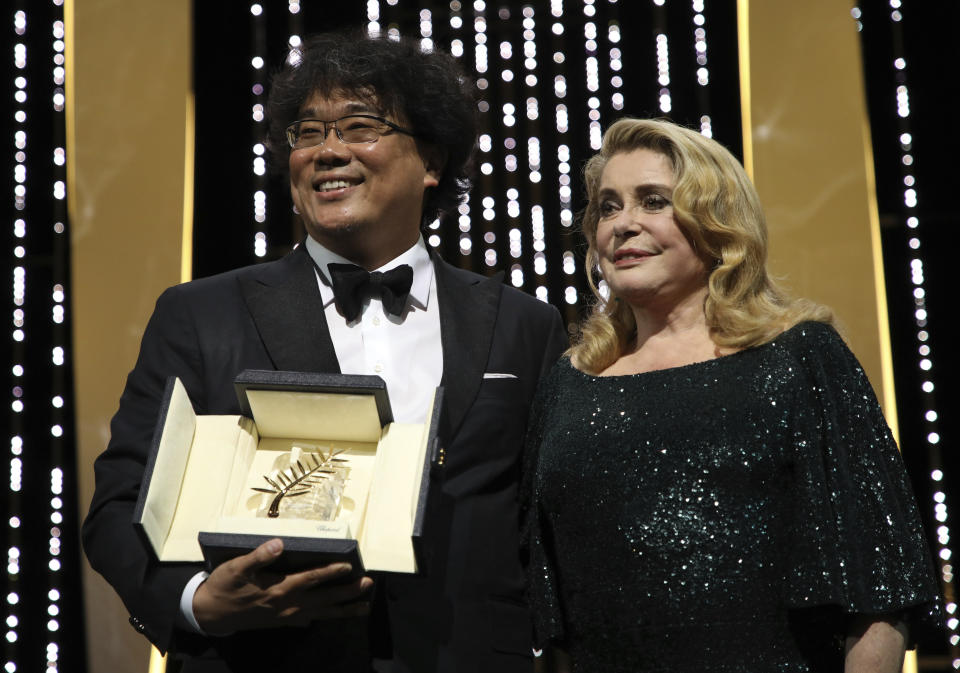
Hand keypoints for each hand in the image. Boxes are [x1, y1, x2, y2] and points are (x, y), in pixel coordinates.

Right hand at [192, 538, 372, 634]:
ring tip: (364, 607)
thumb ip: (259, 556)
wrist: (212, 614)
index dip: (330, 572)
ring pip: (321, 614)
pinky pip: (311, 620)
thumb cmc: (225, 586)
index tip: (348, 567)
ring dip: (343, 610)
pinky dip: (327, 616)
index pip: (311, 579)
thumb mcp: (237, 567)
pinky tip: (335, 614)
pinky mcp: (284, 622)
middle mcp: (288, 606)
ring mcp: (287, 617)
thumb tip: (279, 543)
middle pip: (324, 600)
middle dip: (348, 593)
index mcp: (279, 590)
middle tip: (368, 584)